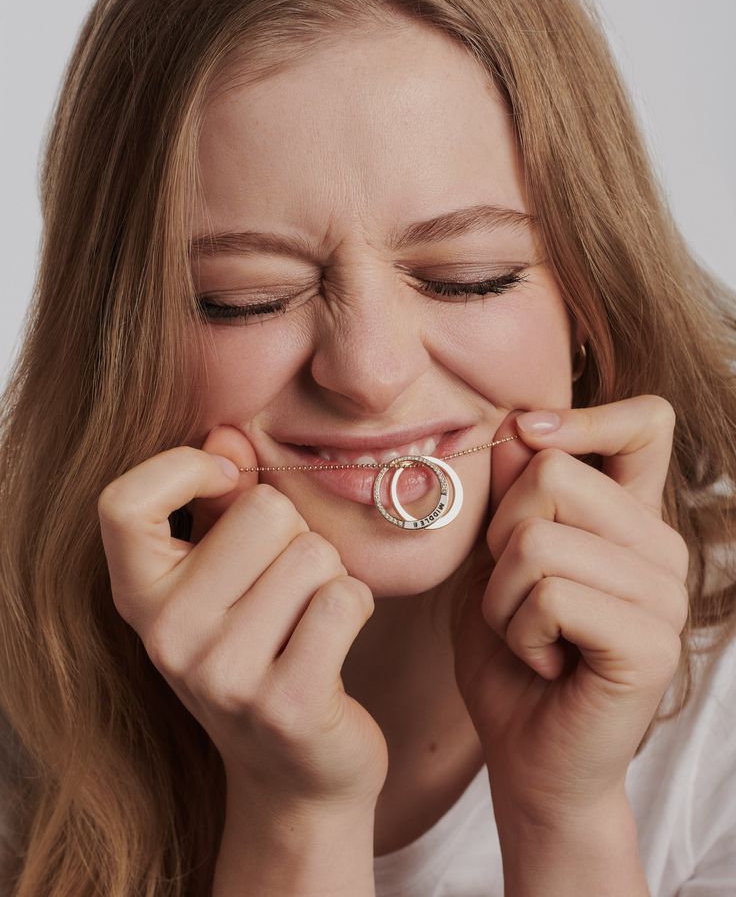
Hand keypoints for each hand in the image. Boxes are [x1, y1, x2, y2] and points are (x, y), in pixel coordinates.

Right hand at [97, 424, 387, 821]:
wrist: (294, 770)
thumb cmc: (261, 651)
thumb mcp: (225, 578)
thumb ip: (223, 500)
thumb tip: (229, 435)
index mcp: (140, 596)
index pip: (124, 501)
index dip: (186, 470)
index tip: (231, 484)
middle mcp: (166, 637)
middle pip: (263, 510)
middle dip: (295, 536)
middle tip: (285, 588)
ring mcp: (222, 676)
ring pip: (313, 552)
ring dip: (328, 575)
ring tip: (307, 620)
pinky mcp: (287, 704)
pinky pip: (345, 597)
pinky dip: (355, 605)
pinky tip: (333, 642)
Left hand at [451, 396, 688, 828]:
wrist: (529, 755)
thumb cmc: (510, 654)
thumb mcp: (494, 561)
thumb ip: (509, 495)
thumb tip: (515, 424)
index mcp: (630, 518)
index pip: (645, 423)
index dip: (584, 415)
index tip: (527, 436)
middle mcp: (660, 547)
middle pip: (554, 476)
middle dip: (499, 536)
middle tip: (515, 593)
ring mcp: (664, 595)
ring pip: (538, 539)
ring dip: (502, 595)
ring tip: (526, 632)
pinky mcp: (650, 642)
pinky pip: (549, 595)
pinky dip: (518, 630)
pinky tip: (544, 660)